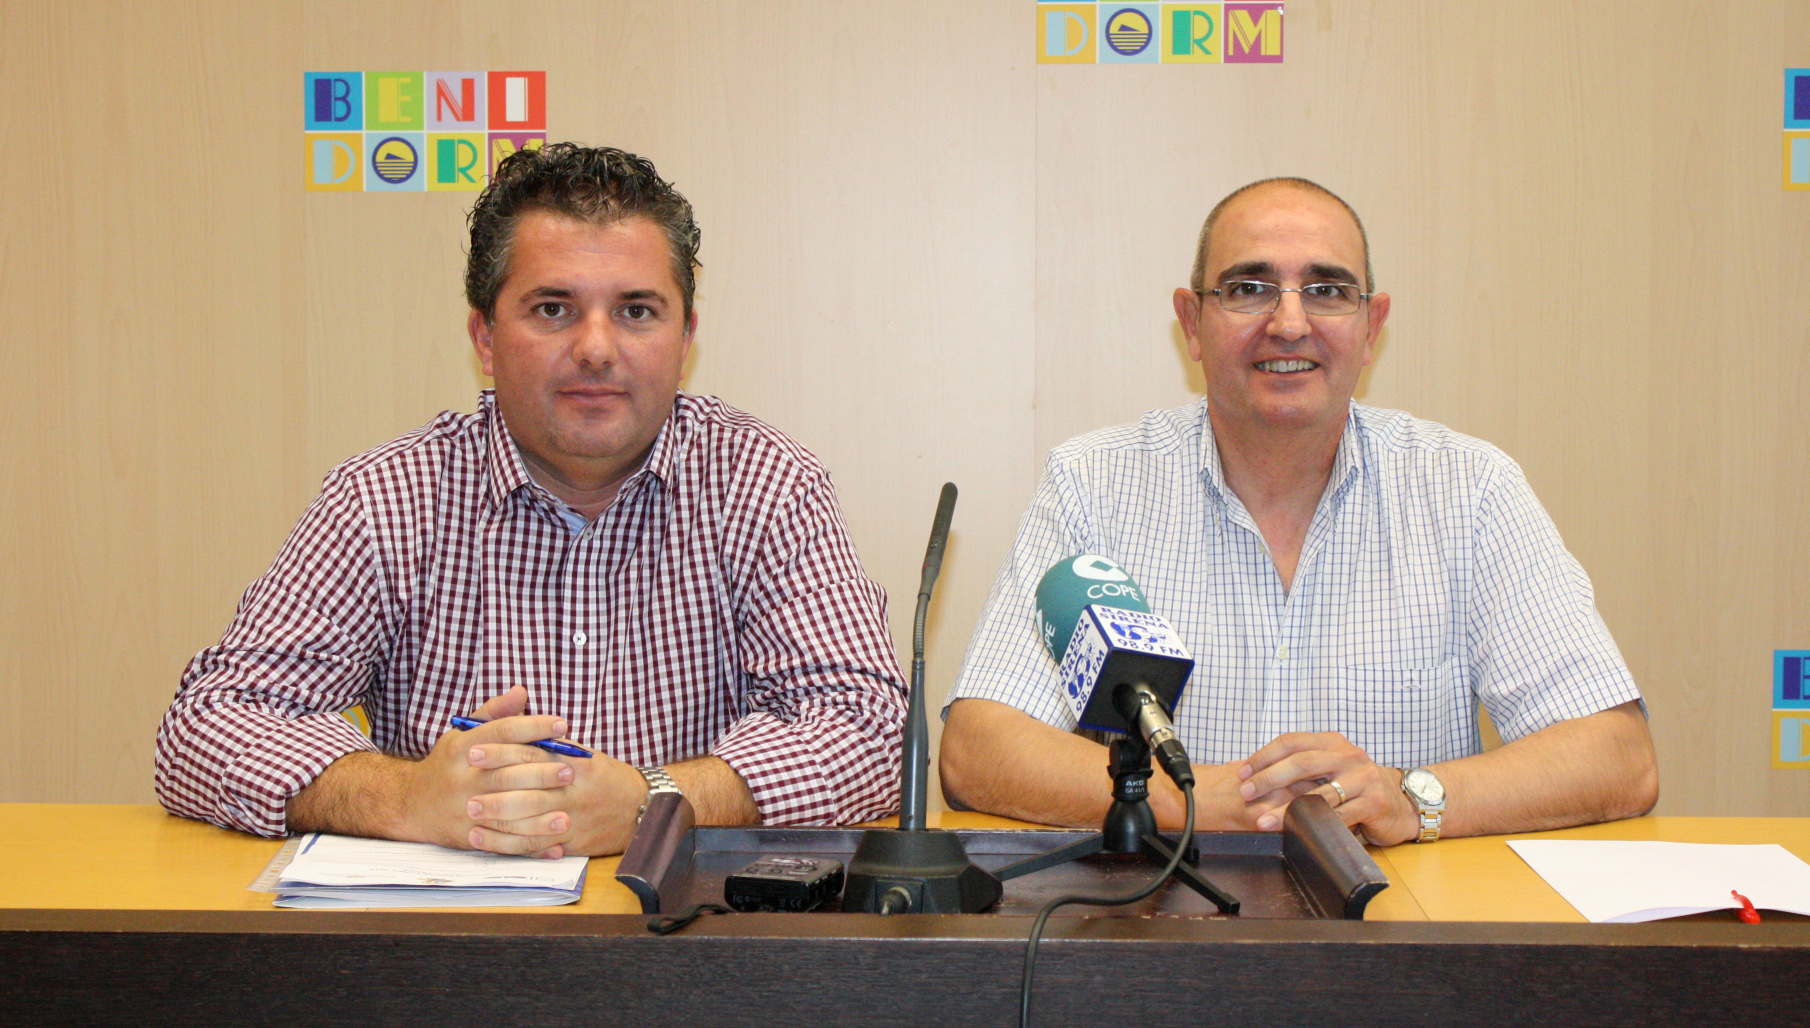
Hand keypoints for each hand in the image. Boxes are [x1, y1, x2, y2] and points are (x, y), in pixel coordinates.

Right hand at [394, 687, 576, 853]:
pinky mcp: (468, 836)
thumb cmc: (448, 764)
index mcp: (462, 748)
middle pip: (506, 774)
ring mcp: (464, 810)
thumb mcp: (463, 734)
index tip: (562, 726)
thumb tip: (521, 692)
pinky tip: (555, 845)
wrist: (410, 805)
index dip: (533, 727)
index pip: (501, 732)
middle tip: (571, 770)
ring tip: (568, 813)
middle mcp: (462, 779)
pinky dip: (531, 847)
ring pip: (505, 813)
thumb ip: (494, 714)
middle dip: (541, 773)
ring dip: (539, 816)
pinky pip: (503, 844)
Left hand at [464, 742, 648, 857]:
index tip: (473, 751)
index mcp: (577, 763)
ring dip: (498, 821)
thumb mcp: (585, 755)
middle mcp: (575, 791)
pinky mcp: (573, 843)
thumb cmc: (606, 779)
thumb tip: (516, 732)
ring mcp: (574, 819)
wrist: (642, 809)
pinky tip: (487, 841)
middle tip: (466, 792)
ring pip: (530, 821)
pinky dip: (510, 844)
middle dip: (495, 791)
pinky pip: (537, 846)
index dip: (500, 753)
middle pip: (529, 791)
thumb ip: (551, 745)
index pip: (533, 755)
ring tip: (471, 816)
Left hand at [1235, 731, 1416, 844]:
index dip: (1263, 756)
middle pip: (1301, 762)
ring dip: (1286, 809)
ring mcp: (1363, 778)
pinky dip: (1315, 824)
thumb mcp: (1330, 768)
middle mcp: (1348, 755)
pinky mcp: (1373, 803)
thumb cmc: (1357, 786)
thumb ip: (1301, 768)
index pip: (1291, 742)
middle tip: (1246, 793)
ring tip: (1264, 821)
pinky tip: (1298, 831)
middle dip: (1269, 778)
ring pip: (1317, 793)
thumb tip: (1253, 774)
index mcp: (1332, 742)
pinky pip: (1337, 815)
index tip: (1242, 773)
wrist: (1402, 802)